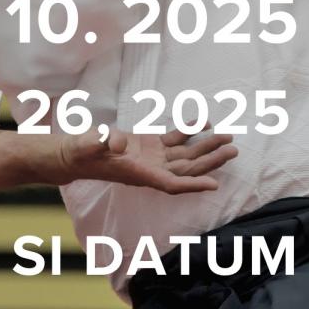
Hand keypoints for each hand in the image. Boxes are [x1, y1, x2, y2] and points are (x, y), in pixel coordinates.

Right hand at [60, 126, 236, 194]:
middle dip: (210, 161)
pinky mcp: (150, 145)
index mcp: (139, 173)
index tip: (214, 185)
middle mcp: (150, 168)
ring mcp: (152, 157)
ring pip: (186, 155)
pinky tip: (203, 123)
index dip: (193, 185)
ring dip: (207, 147)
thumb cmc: (81, 152)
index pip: (171, 184)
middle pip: (187, 169)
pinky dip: (191, 132)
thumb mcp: (89, 145)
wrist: (76, 152)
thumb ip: (103, 143)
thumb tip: (117, 143)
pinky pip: (176, 140)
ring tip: (228, 137)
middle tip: (232, 150)